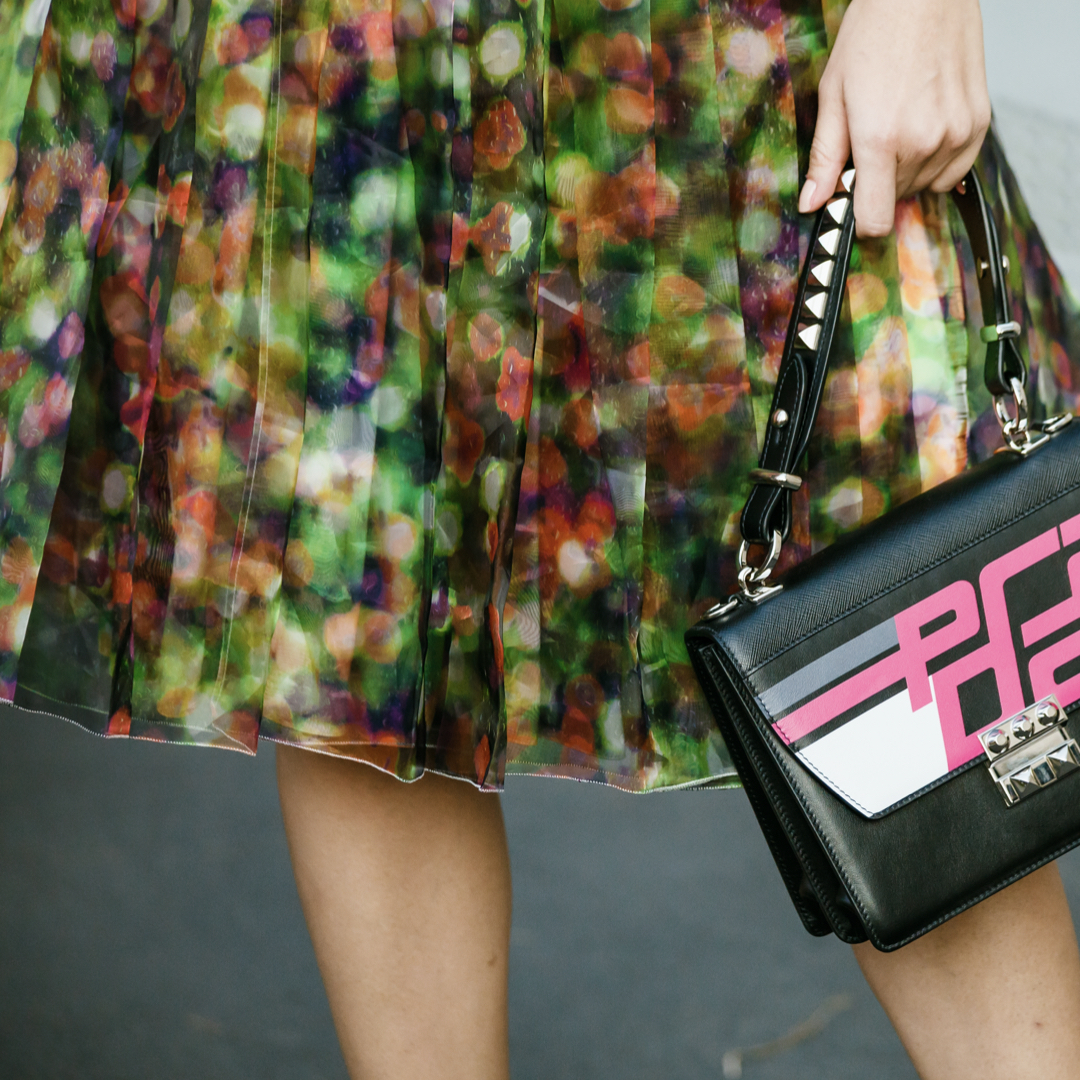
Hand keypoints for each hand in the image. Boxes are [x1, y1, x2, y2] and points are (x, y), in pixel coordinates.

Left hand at [798, 0, 991, 237]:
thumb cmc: (875, 34)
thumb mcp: (834, 96)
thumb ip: (824, 158)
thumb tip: (811, 203)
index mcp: (881, 140)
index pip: (873, 220)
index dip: (857, 219)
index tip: (850, 203)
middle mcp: (923, 142)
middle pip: (895, 200)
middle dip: (877, 182)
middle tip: (871, 140)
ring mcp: (956, 134)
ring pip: (924, 186)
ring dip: (907, 170)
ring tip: (899, 124)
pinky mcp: (978, 124)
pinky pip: (955, 172)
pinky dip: (937, 162)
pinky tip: (923, 129)